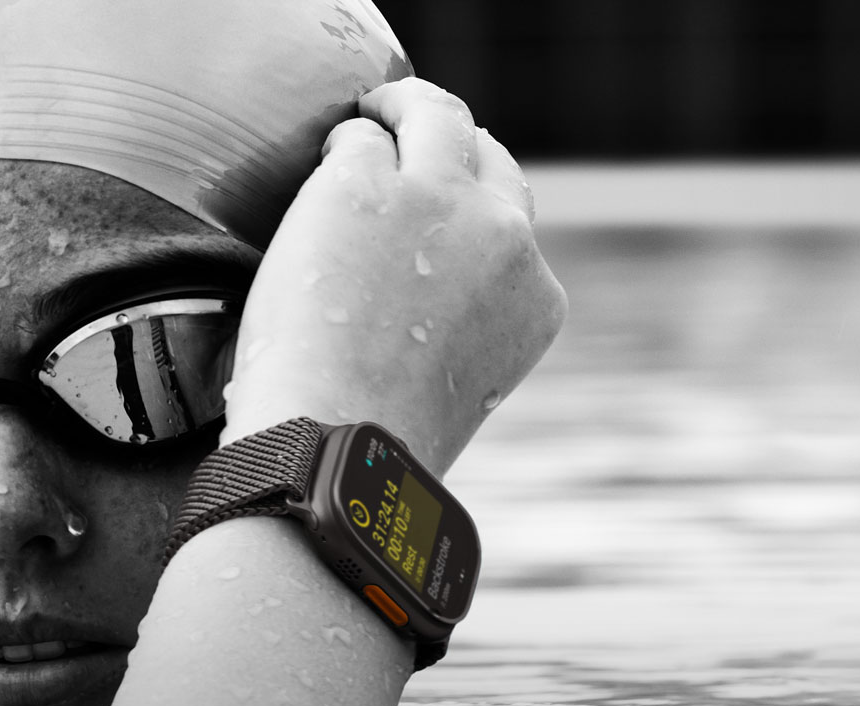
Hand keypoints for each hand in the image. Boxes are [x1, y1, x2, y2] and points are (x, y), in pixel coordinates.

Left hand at [224, 78, 566, 472]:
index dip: (474, 213)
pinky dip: (341, 146)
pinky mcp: (365, 184)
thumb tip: (418, 302)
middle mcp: (503, 239)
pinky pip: (357, 140)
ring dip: (405, 108)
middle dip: (454, 144)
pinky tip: (325, 157)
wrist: (331, 442)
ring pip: (434, 118)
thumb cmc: (373, 441)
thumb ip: (458, 327)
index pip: (513, 231)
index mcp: (535, 300)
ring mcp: (436, 202)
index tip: (444, 208)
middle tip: (412, 132)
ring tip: (375, 110)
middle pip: (489, 159)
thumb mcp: (454, 387)